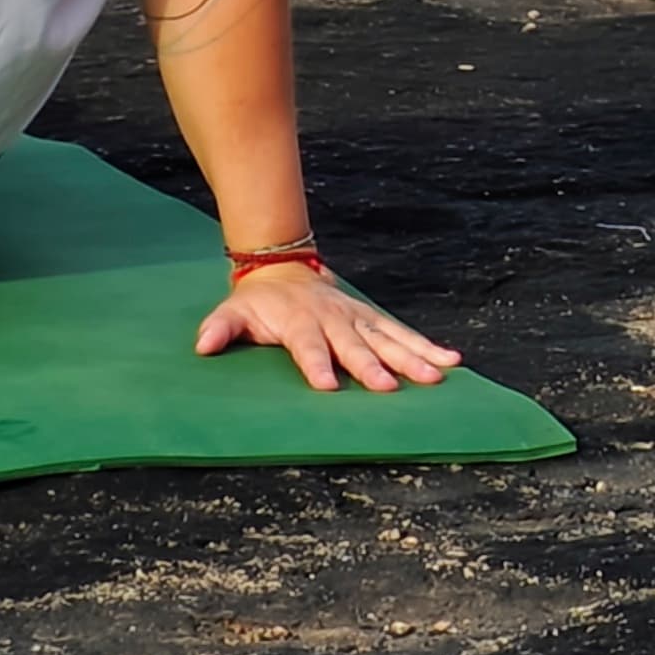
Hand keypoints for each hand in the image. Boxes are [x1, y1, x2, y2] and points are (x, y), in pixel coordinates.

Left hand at [197, 264, 464, 392]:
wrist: (284, 268)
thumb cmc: (259, 302)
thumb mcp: (234, 311)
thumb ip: (221, 328)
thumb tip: (203, 345)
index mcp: (300, 321)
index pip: (308, 345)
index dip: (316, 364)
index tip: (327, 386)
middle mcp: (334, 319)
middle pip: (354, 344)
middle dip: (371, 366)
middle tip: (387, 387)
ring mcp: (357, 317)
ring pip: (387, 338)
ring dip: (411, 357)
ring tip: (435, 376)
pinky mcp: (372, 318)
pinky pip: (402, 332)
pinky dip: (426, 345)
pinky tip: (450, 360)